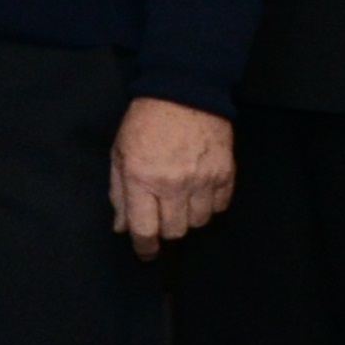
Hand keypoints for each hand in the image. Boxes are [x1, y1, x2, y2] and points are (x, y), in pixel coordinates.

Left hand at [108, 95, 235, 252]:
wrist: (183, 91)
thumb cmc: (144, 123)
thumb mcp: (120, 154)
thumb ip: (119, 193)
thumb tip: (122, 228)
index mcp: (141, 178)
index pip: (145, 229)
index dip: (145, 248)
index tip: (146, 253)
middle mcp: (173, 184)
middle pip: (175, 231)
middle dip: (166, 230)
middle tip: (162, 216)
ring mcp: (202, 179)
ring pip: (199, 222)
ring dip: (188, 217)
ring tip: (181, 200)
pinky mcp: (225, 173)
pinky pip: (220, 206)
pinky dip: (210, 205)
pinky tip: (200, 191)